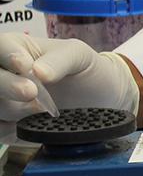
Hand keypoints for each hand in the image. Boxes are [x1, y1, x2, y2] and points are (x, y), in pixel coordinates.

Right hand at [0, 34, 138, 121]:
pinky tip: (29, 123)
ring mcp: (3, 99)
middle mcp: (3, 73)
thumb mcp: (79, 56)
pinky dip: (9, 128)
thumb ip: (60, 60)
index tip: (26, 65)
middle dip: (6, 85)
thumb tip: (38, 72)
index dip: (7, 55)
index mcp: (14, 48)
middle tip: (31, 92)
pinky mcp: (5, 123)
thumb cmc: (85, 70)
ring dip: (13, 108)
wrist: (100, 100)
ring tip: (40, 108)